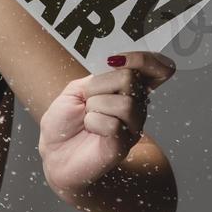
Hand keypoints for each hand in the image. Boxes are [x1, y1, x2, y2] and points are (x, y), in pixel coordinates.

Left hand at [38, 52, 175, 198]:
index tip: (114, 61)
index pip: (158, 68)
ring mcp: (133, 126)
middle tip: (86, 101)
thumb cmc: (64, 121)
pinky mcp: (124, 145)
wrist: (53, 151)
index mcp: (128, 89)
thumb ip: (100, 76)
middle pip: (130, 78)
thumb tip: (118, 65)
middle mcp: (137, 106)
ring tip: (87, 118)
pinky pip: (113, 124)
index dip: (144, 60)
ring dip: (94, 107)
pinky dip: (93, 123)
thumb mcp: (77, 89)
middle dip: (98, 86)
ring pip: (124, 103)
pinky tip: (90, 130)